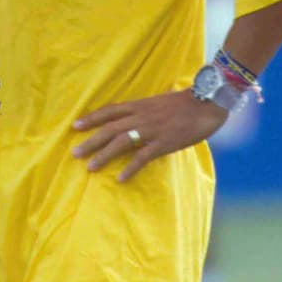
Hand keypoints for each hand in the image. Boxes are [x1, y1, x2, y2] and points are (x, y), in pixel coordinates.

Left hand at [72, 89, 226, 181]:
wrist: (208, 102)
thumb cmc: (186, 103)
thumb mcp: (159, 102)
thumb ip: (144, 109)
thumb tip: (133, 117)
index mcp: (139, 105)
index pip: (109, 111)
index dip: (91, 118)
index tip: (75, 126)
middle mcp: (141, 116)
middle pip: (109, 128)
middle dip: (90, 141)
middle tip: (74, 153)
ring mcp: (152, 129)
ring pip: (120, 142)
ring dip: (103, 155)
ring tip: (90, 167)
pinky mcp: (164, 143)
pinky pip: (143, 157)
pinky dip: (130, 168)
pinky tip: (120, 179)